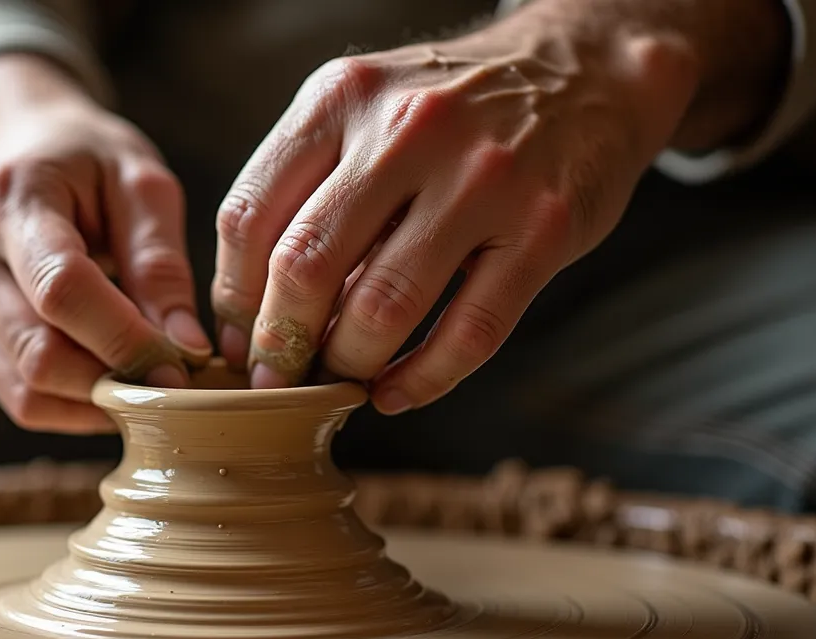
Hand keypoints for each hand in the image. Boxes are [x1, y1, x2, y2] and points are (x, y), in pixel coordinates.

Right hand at [0, 56, 211, 433]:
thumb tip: (186, 348)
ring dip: (95, 402)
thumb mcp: (141, 184)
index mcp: (9, 199)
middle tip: (174, 382)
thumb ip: (161, 264)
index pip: (61, 290)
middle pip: (37, 352)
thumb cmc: (89, 161)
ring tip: (145, 382)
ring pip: (24, 390)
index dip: (124, 339)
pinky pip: (15, 396)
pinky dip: (70, 404)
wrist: (20, 148)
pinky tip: (108, 377)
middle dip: (115, 380)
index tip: (182, 365)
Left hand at [211, 0, 705, 413]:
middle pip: (306, 265)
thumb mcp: (362, 111)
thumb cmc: (449, 109)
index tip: (239, 342)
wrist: (582, 70)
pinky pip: (470, 331)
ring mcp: (483, 179)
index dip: (233, 299)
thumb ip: (305, 192)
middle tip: (280, 378)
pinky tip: (396, 392)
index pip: (249, 216)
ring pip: (383, 307)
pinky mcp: (545, 228)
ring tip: (342, 379)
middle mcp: (406, 130)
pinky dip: (423, 379)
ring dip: (349, 364)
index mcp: (341, 99)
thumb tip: (252, 316)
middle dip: (281, 343)